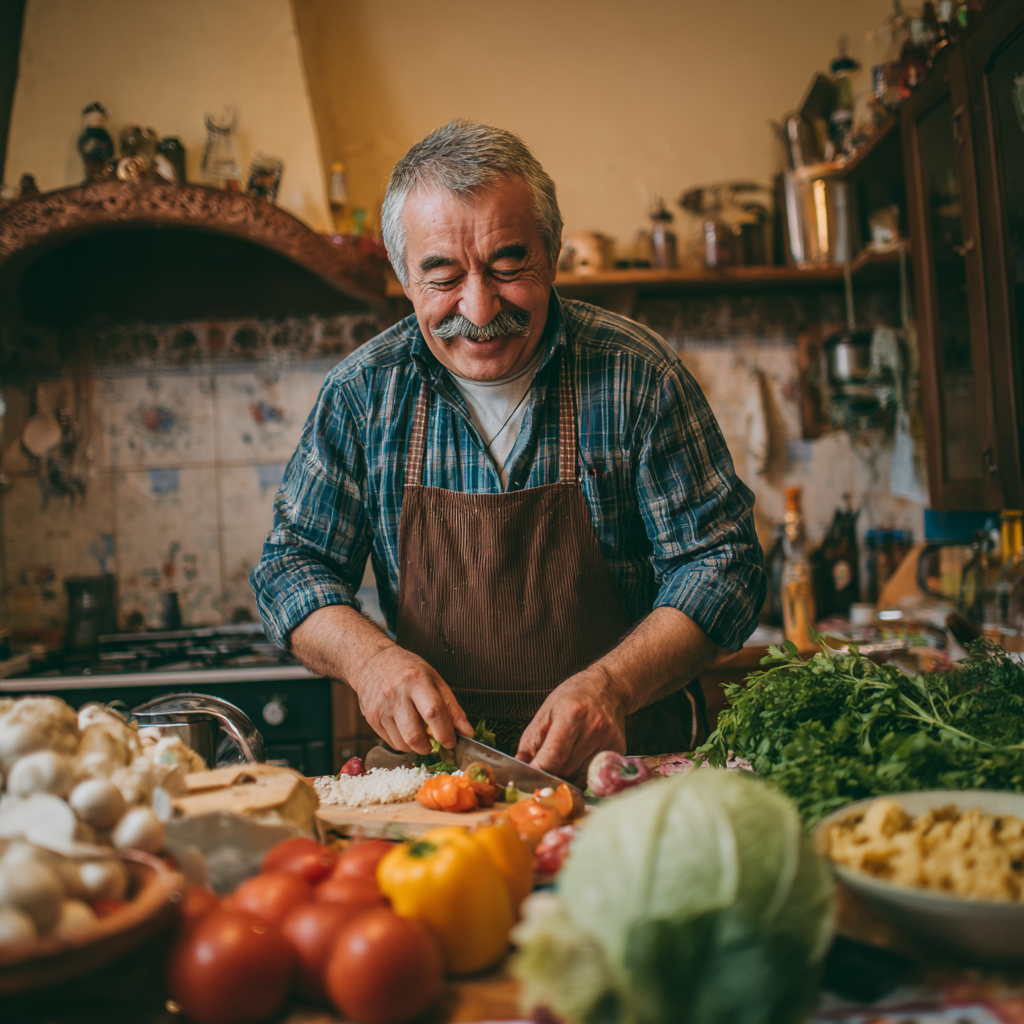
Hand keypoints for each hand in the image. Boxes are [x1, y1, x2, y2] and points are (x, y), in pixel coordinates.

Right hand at [350, 645, 472, 755]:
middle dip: (430, 747)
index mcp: (415, 680)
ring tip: (421, 734)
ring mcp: (381, 708)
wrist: (372, 662)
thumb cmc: (408, 670)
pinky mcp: (372, 719)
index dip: (445, 733)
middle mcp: (396, 694)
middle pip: (415, 735)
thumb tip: (467, 733)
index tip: (452, 741)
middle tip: (435, 743)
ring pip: (403, 744)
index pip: (433, 713)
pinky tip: (407, 730)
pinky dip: (404, 743)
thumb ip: (452, 707)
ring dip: (417, 747)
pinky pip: (392, 743)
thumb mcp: (434, 679)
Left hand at [515, 668, 627, 782]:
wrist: (608, 688)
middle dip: (549, 775)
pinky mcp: (618, 750)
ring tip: (557, 765)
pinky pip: (593, 774)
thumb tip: (520, 766)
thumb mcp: (545, 712)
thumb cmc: (572, 697)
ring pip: (580, 776)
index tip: (527, 779)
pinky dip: (579, 776)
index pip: (555, 754)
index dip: (539, 770)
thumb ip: (530, 741)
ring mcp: (608, 740)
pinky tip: (574, 763)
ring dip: (564, 778)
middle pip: (567, 768)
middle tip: (538, 775)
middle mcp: (594, 728)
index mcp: (572, 714)